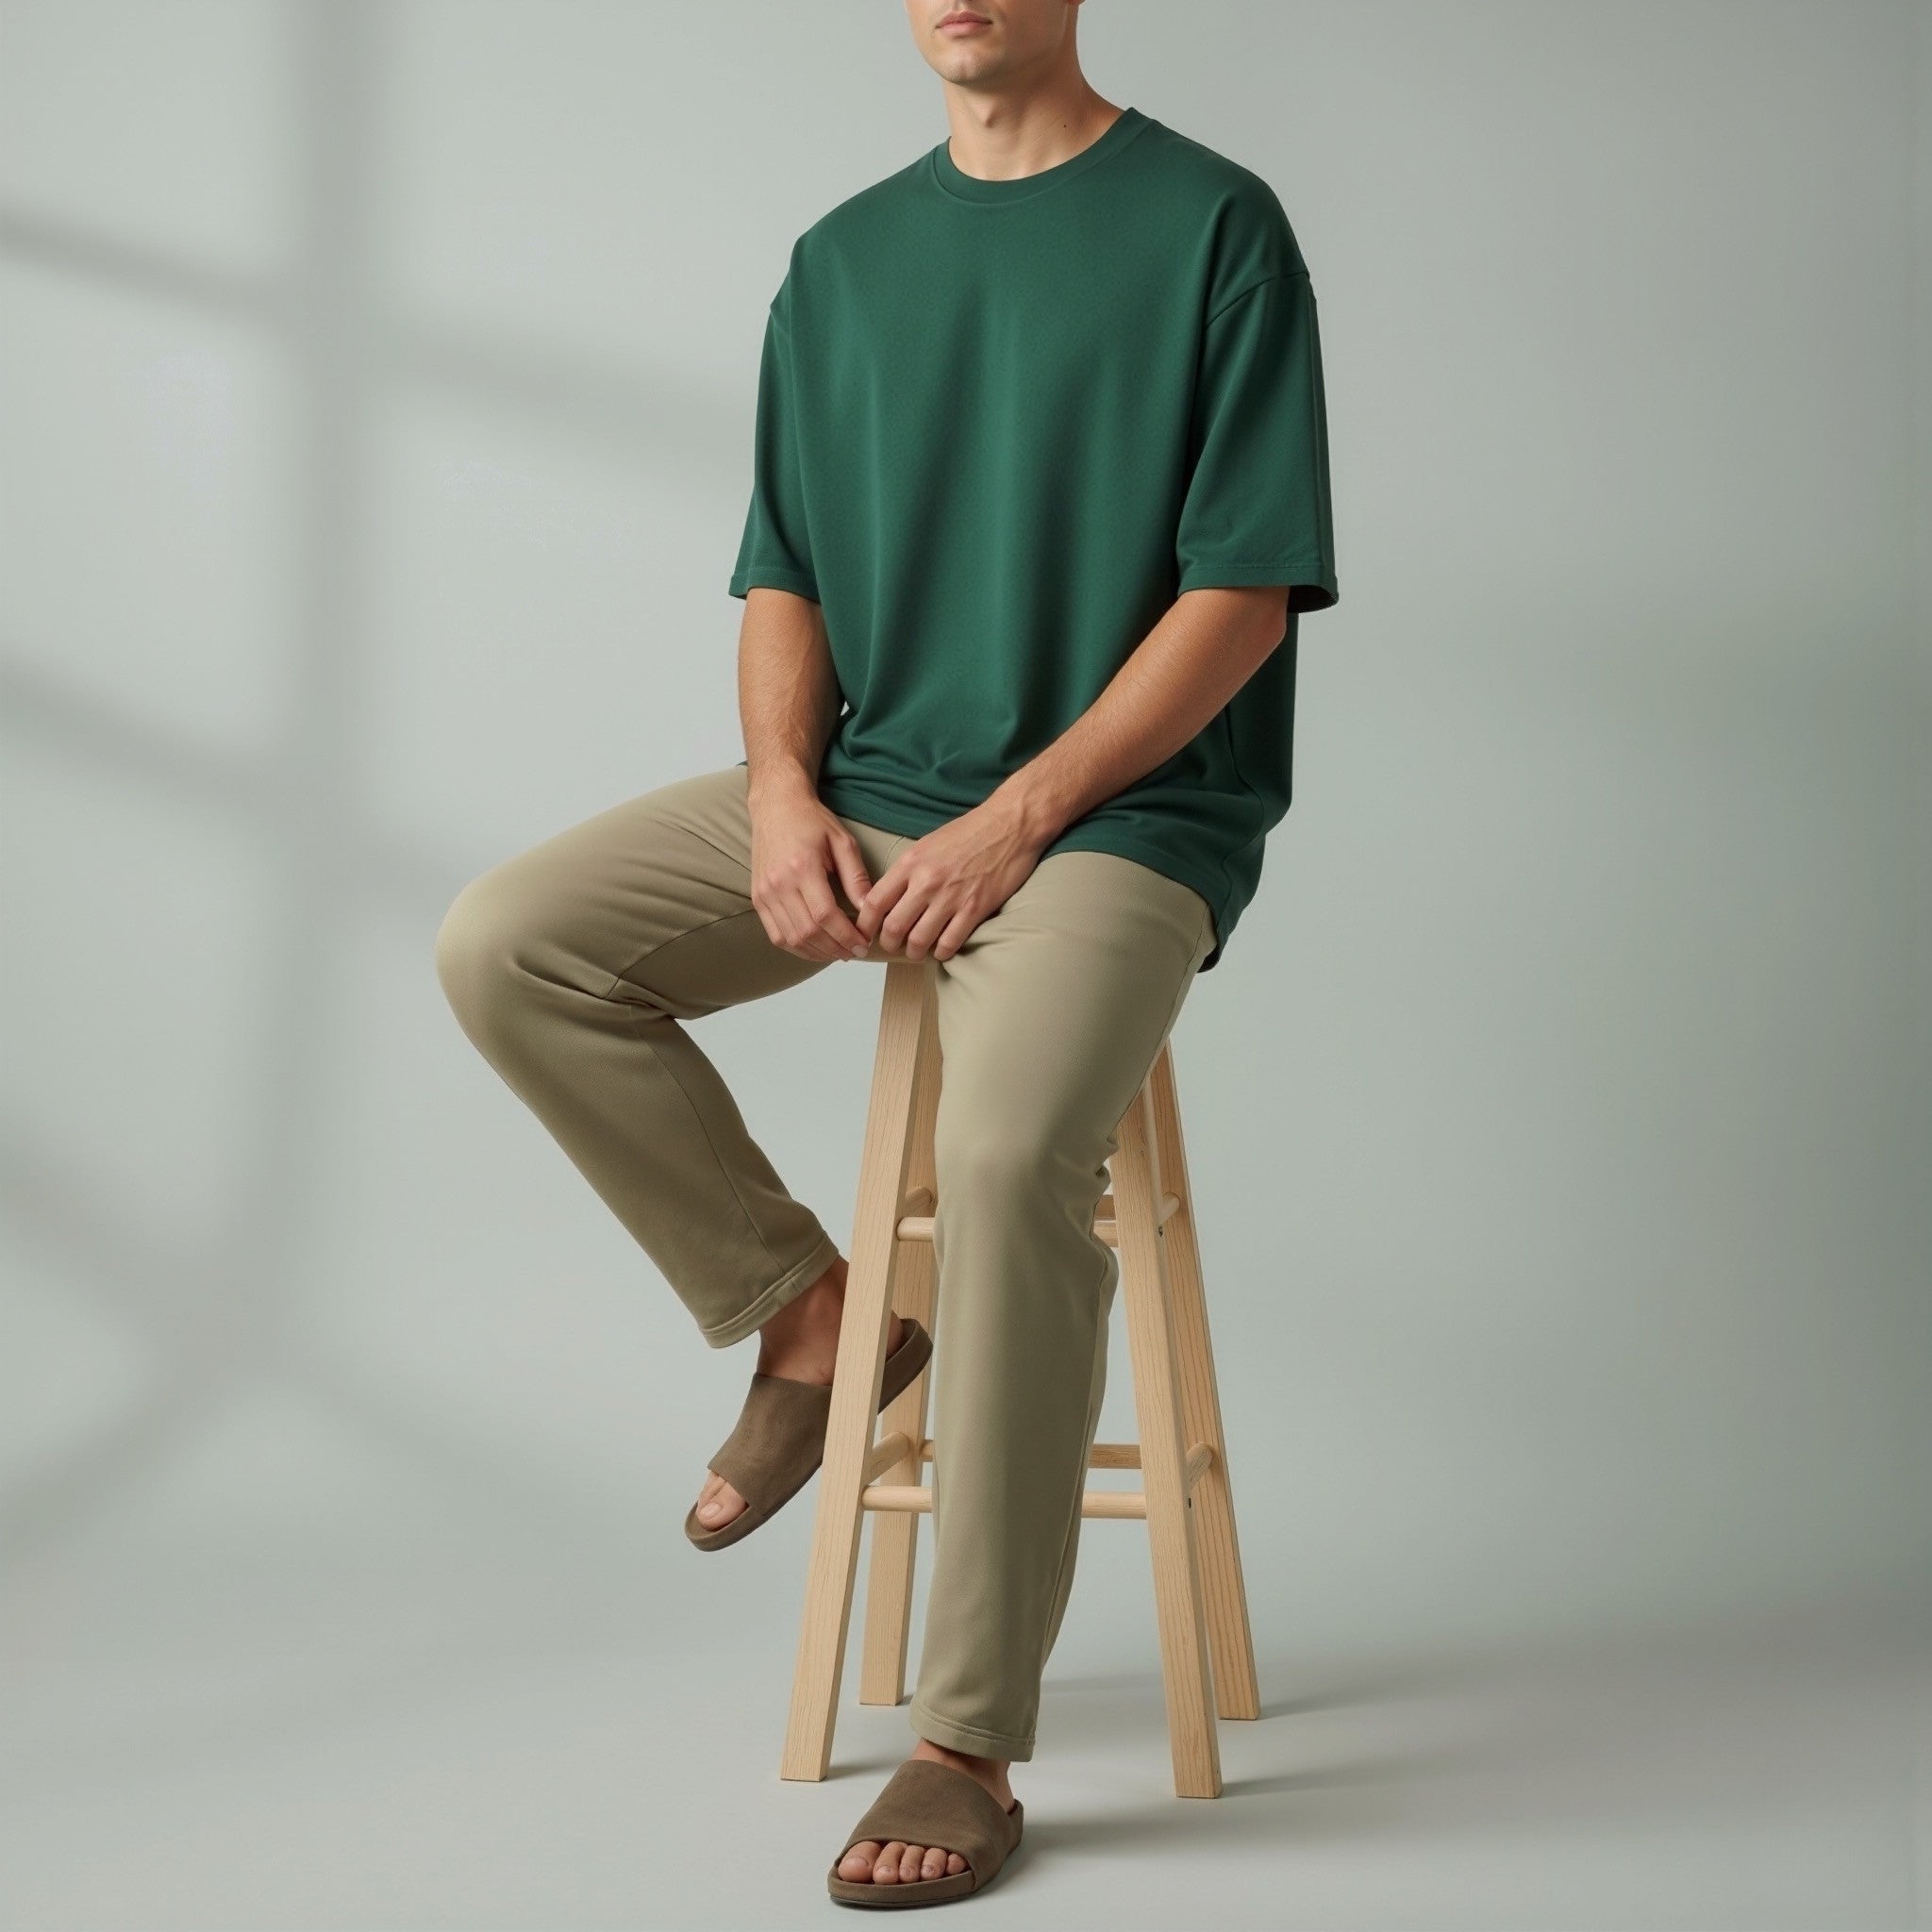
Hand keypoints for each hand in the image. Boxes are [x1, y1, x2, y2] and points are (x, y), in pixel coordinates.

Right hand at [748, 783, 874, 961]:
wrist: (776, 807)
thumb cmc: (811, 821)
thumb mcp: (843, 842)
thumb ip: (856, 876)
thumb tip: (869, 909)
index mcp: (802, 867)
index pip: (826, 915)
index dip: (846, 936)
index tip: (863, 943)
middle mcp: (779, 883)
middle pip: (808, 932)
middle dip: (835, 949)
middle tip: (855, 952)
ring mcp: (764, 892)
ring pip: (791, 938)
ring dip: (817, 952)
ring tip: (838, 953)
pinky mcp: (757, 898)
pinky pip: (775, 934)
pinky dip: (797, 947)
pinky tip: (815, 948)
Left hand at [855, 794, 1047, 962]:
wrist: (1010, 824)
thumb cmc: (970, 831)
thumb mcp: (927, 844)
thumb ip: (908, 870)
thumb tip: (891, 896)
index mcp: (911, 863)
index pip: (874, 902)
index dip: (865, 924)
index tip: (865, 932)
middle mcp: (926, 882)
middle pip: (893, 927)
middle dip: (889, 943)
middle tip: (893, 945)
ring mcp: (951, 897)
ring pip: (919, 941)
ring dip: (914, 952)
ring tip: (917, 951)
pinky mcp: (974, 909)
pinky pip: (949, 943)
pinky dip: (942, 952)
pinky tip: (942, 948)